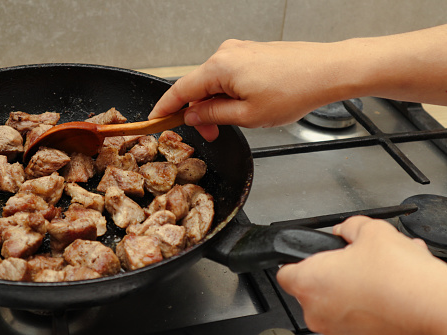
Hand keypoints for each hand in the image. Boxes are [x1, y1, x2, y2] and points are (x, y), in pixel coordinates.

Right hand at [149, 25, 446, 140]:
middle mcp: (225, 53)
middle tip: (210, 135)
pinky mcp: (252, 53)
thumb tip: (192, 115)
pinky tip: (244, 107)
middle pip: (197, 86)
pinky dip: (229, 94)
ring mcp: (240, 51)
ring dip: (216, 105)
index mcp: (219, 67)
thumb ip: (212, 115)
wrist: (327, 71)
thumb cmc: (293, 91)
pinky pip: (230, 76)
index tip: (155, 121)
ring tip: (234, 123)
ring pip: (214, 82)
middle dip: (199, 113)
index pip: (180, 90)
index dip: (165, 109)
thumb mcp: (246, 116)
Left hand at [276, 216, 446, 334]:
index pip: (285, 271)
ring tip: (378, 276)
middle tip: (353, 263)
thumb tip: (345, 230)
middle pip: (313, 288)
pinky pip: (354, 319)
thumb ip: (348, 227)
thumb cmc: (400, 276)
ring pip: (335, 304)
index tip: (307, 257)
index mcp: (310, 283)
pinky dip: (366, 306)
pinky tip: (386, 292)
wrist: (434, 308)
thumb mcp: (371, 231)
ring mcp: (337, 332)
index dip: (296, 260)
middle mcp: (317, 312)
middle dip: (332, 273)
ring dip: (350, 289)